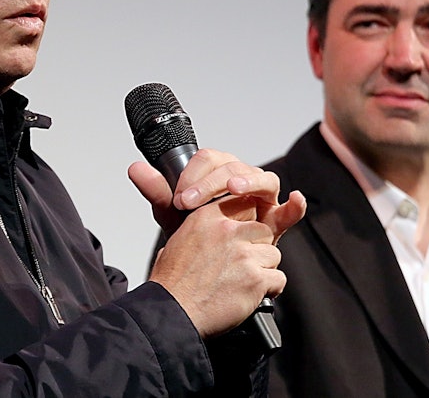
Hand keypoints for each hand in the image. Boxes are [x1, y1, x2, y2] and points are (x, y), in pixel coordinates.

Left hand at [128, 148, 305, 241]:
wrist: (206, 269)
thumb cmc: (195, 236)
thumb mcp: (174, 215)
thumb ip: (157, 191)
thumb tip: (134, 167)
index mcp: (218, 174)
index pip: (209, 159)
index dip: (194, 173)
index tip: (178, 195)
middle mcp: (242, 182)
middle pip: (234, 166)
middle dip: (212, 181)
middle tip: (189, 201)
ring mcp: (261, 201)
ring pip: (263, 179)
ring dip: (249, 180)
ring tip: (234, 188)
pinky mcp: (275, 222)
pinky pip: (289, 211)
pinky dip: (294, 205)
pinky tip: (295, 199)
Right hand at [147, 193, 284, 337]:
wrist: (172, 311)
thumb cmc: (171, 283)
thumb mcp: (178, 240)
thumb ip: (203, 230)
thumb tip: (215, 231)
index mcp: (208, 217)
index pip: (245, 205)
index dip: (246, 225)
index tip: (242, 238)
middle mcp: (227, 231)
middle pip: (263, 230)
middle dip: (257, 248)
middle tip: (242, 265)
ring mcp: (243, 254)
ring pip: (273, 254)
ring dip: (263, 269)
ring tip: (244, 282)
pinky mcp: (255, 278)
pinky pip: (278, 278)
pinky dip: (270, 289)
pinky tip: (252, 295)